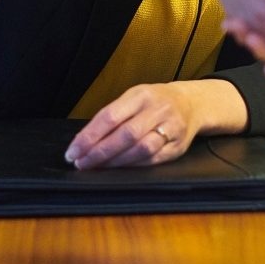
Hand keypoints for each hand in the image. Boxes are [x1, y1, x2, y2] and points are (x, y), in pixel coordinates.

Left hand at [64, 80, 237, 169]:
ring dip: (115, 162)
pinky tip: (118, 169)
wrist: (191, 104)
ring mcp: (171, 128)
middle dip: (100, 152)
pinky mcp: (177, 146)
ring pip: (141, 149)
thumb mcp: (133, 98)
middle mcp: (157, 109)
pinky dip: (132, 166)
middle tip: (81, 163)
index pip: (110, 116)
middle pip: (126, 134)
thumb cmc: (154, 101)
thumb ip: (112, 116)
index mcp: (141, 94)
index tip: (73, 150)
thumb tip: (84, 140)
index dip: (89, 136)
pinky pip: (152, 160)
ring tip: (97, 167)